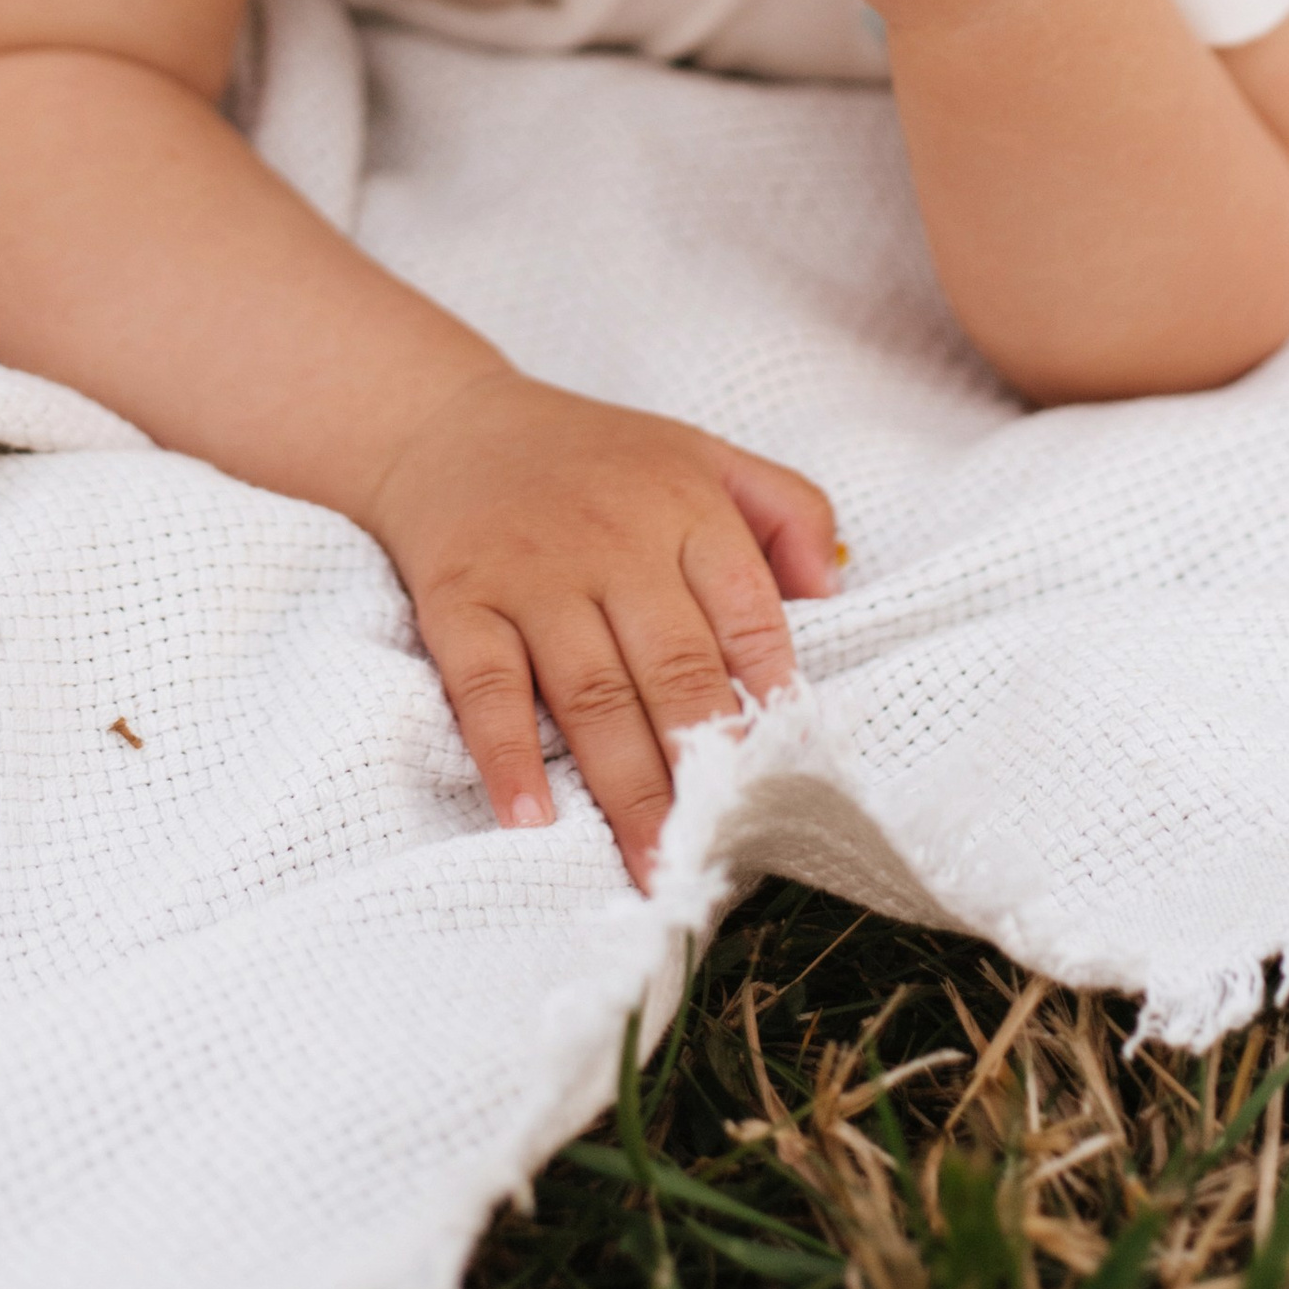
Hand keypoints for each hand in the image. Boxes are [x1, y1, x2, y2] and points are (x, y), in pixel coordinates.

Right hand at [361, 369, 838, 887]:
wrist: (453, 425)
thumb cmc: (598, 459)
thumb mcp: (705, 455)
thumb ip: (788, 510)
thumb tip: (835, 594)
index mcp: (684, 506)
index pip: (746, 611)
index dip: (772, 697)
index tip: (792, 776)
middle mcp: (613, 539)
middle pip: (673, 667)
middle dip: (703, 766)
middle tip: (727, 851)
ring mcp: (533, 573)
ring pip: (591, 690)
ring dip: (625, 786)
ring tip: (652, 862)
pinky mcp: (460, 601)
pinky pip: (485, 684)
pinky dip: (508, 755)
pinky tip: (532, 819)